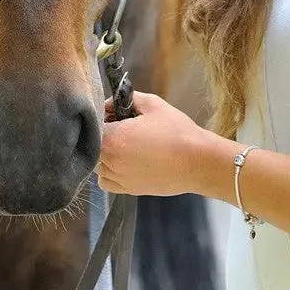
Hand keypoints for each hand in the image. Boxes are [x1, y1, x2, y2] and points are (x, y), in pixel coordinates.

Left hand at [96, 90, 212, 195]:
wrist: (197, 162)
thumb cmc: (177, 131)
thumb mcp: (153, 104)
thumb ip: (128, 99)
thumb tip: (111, 103)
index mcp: (113, 139)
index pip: (93, 125)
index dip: (102, 116)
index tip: (114, 112)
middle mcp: (111, 161)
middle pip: (92, 145)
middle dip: (104, 134)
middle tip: (122, 126)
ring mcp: (119, 178)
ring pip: (97, 164)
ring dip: (105, 153)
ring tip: (126, 144)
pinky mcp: (128, 190)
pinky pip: (105, 181)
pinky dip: (108, 172)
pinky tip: (124, 162)